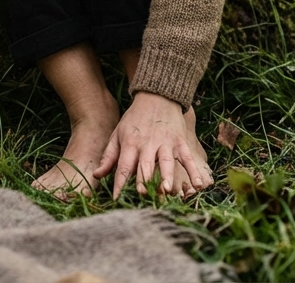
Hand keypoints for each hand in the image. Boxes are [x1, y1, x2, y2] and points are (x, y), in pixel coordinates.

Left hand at [92, 91, 210, 198]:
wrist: (156, 97)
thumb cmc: (134, 120)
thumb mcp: (117, 134)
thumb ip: (109, 156)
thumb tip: (97, 175)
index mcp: (130, 144)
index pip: (124, 166)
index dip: (120, 183)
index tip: (116, 198)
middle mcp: (148, 144)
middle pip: (145, 165)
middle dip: (144, 180)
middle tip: (142, 195)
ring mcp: (166, 142)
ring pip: (167, 161)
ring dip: (167, 176)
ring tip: (167, 190)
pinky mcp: (180, 141)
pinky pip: (188, 157)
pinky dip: (193, 170)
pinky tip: (197, 184)